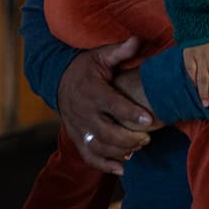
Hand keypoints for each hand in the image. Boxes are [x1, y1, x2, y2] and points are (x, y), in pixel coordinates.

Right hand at [57, 37, 155, 173]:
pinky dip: (103, 165)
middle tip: (148, 138)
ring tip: (140, 147)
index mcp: (91, 91)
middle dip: (128, 137)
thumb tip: (138, 39)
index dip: (130, 113)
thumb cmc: (86, 67)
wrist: (59, 80)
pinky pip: (88, 155)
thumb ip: (119, 52)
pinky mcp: (76, 137)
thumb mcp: (100, 56)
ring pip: (98, 146)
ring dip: (120, 151)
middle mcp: (83, 111)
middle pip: (105, 131)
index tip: (150, 119)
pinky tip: (122, 169)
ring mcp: (78, 127)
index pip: (111, 104)